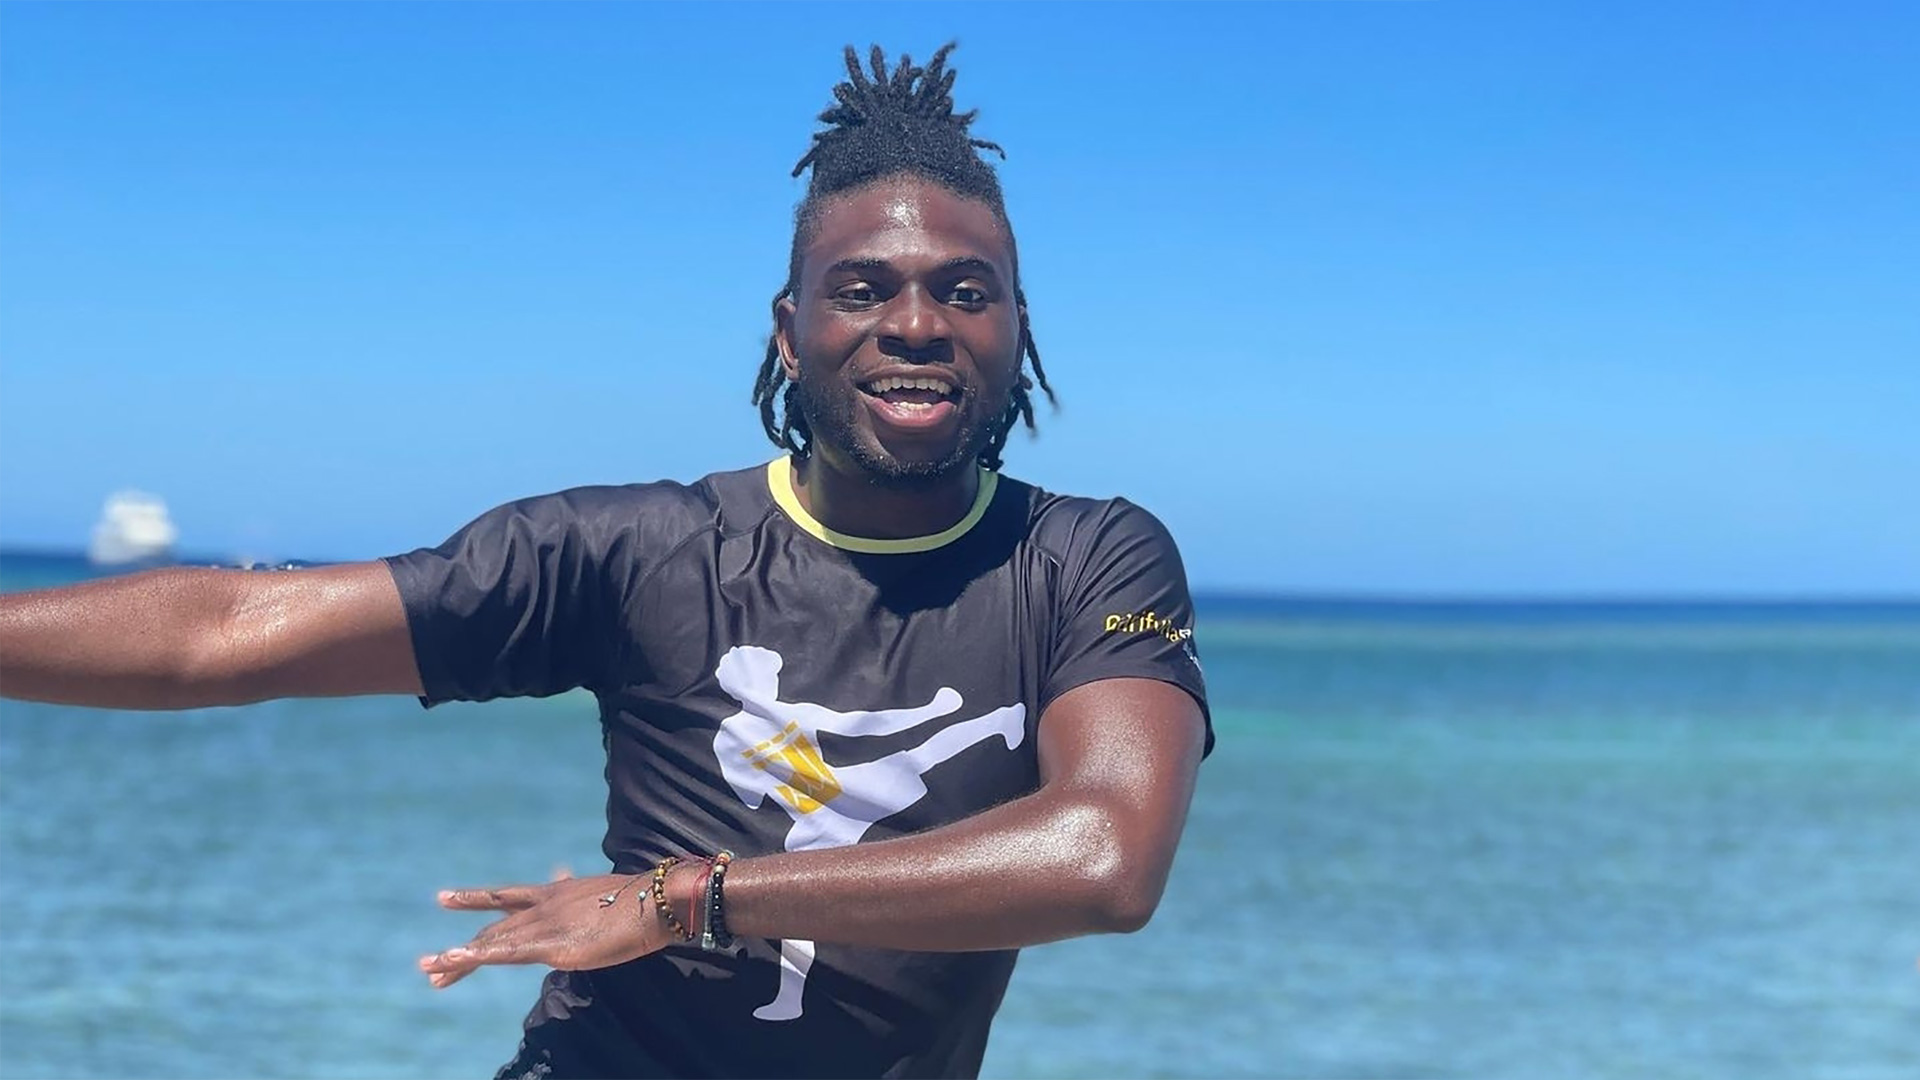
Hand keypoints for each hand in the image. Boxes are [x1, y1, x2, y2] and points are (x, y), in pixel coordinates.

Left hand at [418, 872, 670, 989]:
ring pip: (490, 943)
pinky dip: (471, 957)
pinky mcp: (550, 945)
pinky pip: (501, 953)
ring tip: (428, 969)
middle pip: (492, 929)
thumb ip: (578, 890)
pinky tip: (449, 959)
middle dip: (461, 949)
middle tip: (430, 963)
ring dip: (456, 959)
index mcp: (554, 893)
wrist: (653, 902)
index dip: (474, 900)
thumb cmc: (638, 900)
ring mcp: (544, 925)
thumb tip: (563, 874)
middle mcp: (541, 907)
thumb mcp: (601, 893)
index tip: (444, 899)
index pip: (506, 898)